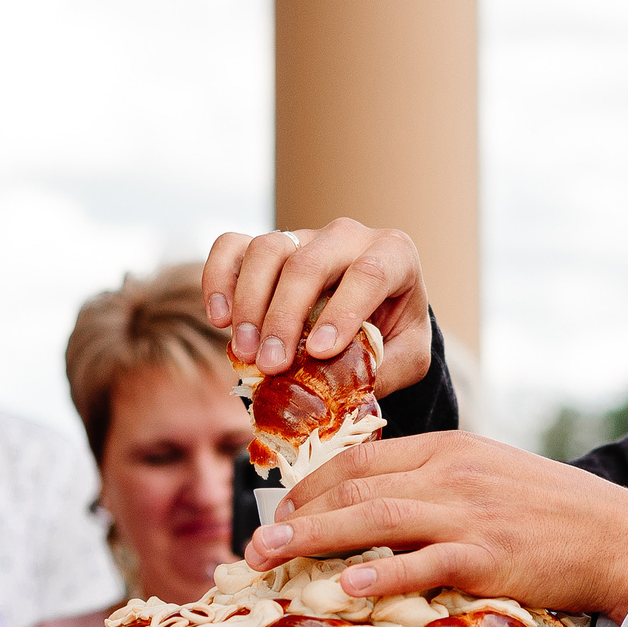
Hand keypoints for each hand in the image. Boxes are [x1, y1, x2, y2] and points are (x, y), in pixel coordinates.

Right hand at [203, 218, 432, 395]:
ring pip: (268, 249)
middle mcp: (348, 236)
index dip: (343, 312)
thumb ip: (387, 369)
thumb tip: (343, 389)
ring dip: (250, 304)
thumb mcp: (409, 355)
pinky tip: (219, 318)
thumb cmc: (394, 332)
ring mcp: (304, 236)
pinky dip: (218, 277)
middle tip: (271, 364)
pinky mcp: (268, 246)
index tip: (319, 352)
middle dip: (285, 316)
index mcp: (393, 254)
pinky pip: (233, 245)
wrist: (376, 313)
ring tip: (245, 353)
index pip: (369, 273)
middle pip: (309, 262)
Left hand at [241, 431, 627, 615]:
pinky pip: (422, 563)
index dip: (311, 486)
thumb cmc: (555, 513)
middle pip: (355, 488)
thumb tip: (383, 510)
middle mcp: (451, 474)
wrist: (619, 535)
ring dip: (314, 539)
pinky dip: (380, 573)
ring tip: (273, 557)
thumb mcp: (492, 477)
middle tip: (255, 544)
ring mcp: (468, 514)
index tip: (281, 510)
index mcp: (449, 449)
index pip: (362, 460)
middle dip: (296, 515)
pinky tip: (345, 584)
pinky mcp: (488, 555)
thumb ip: (439, 485)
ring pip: (374, 519)